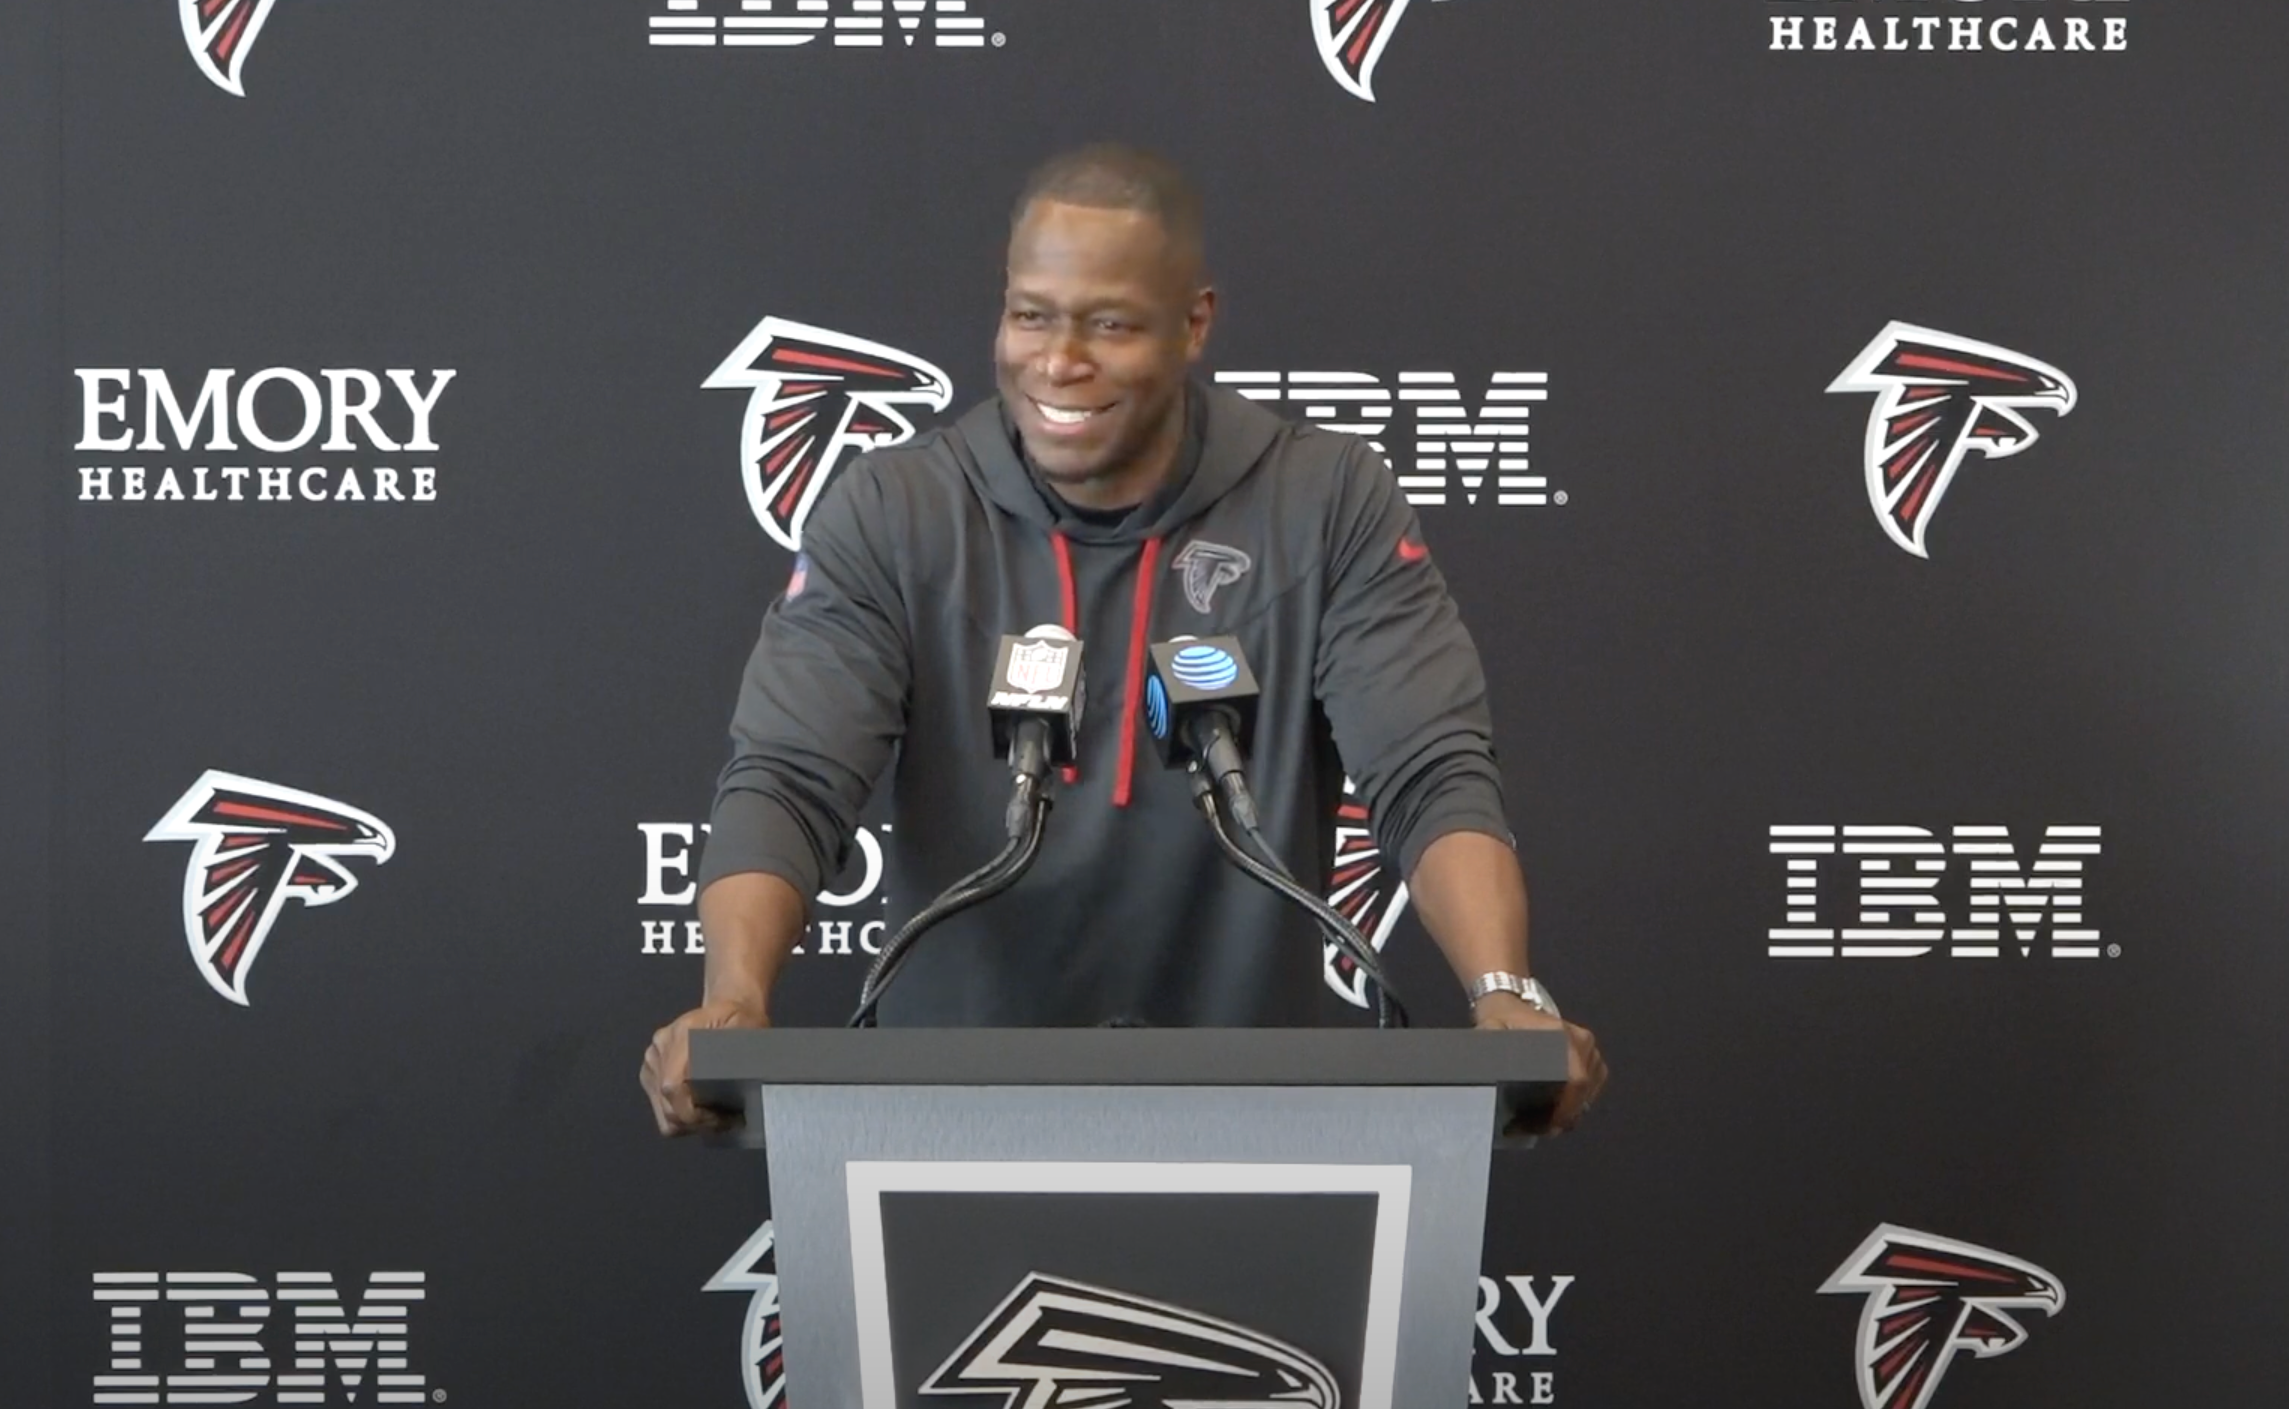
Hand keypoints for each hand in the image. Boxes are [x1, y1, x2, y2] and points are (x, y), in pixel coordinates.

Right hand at [640, 998, 767, 1136]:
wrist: (729, 1007)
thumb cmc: (741, 1018)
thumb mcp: (749, 1030)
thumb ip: (740, 1054)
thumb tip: (736, 1087)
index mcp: (683, 1033)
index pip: (673, 1086)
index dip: (694, 1113)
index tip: (720, 1119)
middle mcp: (661, 1047)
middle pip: (668, 1106)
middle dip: (698, 1122)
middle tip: (727, 1121)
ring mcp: (653, 1060)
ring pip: (664, 1113)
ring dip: (690, 1123)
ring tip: (717, 1118)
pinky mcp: (652, 1072)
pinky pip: (662, 1108)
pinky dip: (682, 1117)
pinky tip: (703, 1112)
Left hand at [1472, 992, 1606, 1134]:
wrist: (1511, 1003)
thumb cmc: (1501, 1019)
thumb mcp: (1490, 1030)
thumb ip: (1489, 1048)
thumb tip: (1489, 1074)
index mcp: (1561, 1036)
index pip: (1576, 1081)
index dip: (1564, 1110)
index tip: (1543, 1126)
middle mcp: (1581, 1041)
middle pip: (1582, 1093)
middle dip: (1559, 1118)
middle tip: (1530, 1128)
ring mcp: (1590, 1049)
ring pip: (1587, 1095)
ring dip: (1566, 1113)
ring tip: (1536, 1121)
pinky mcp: (1592, 1057)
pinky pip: (1590, 1090)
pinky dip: (1574, 1104)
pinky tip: (1551, 1110)